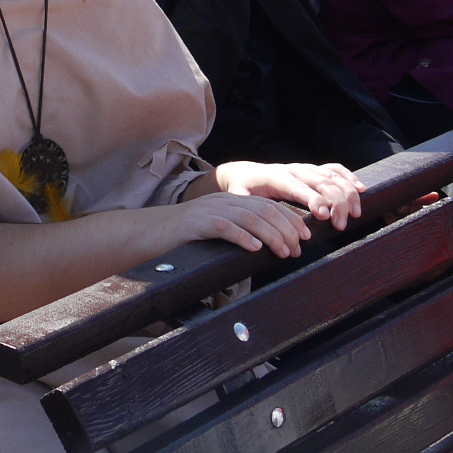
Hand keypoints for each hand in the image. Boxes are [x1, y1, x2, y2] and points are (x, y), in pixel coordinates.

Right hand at [171, 189, 314, 258]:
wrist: (147, 234)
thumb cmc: (184, 239)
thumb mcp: (216, 232)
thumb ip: (238, 233)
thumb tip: (267, 250)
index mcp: (230, 201)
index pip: (268, 204)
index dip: (290, 219)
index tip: (305, 237)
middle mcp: (222, 201)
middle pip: (263, 208)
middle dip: (286, 228)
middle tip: (296, 249)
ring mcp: (208, 210)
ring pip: (248, 216)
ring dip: (271, 235)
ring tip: (283, 251)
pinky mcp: (195, 223)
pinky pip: (223, 226)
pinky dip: (242, 237)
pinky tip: (254, 248)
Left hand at [215, 160, 363, 231]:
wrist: (244, 173)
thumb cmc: (243, 191)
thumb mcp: (240, 202)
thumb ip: (250, 214)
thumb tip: (261, 236)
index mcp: (275, 178)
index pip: (297, 187)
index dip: (313, 200)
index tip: (325, 216)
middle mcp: (293, 170)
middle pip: (320, 181)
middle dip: (335, 202)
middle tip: (341, 225)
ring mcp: (304, 168)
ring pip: (331, 176)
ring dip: (346, 193)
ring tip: (355, 214)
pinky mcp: (312, 169)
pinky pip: (335, 169)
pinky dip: (349, 177)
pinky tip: (361, 190)